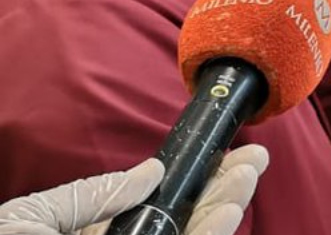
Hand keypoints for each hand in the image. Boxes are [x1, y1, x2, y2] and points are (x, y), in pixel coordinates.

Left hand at [0, 145, 267, 234]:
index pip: (154, 212)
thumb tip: (150, 172)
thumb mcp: (28, 220)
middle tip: (253, 157)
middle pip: (185, 225)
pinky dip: (213, 234)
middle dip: (222, 190)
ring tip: (246, 175)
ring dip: (226, 210)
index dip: (191, 181)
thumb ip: (88, 195)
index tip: (221, 154)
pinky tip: (228, 212)